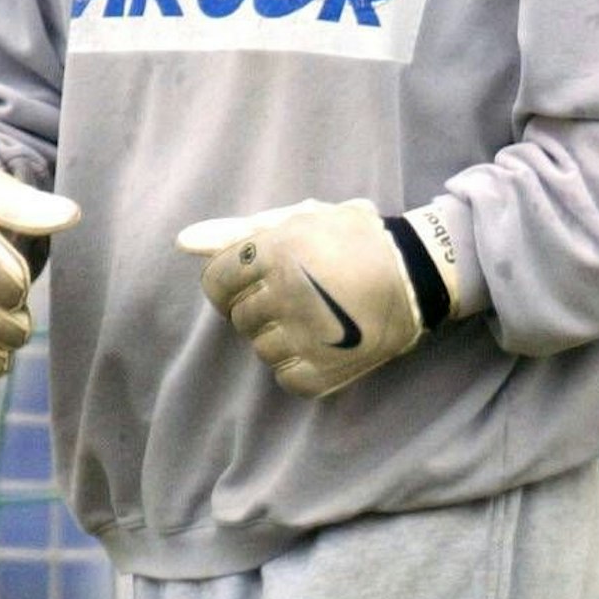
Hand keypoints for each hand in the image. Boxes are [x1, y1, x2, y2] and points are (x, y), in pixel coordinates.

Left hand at [177, 199, 455, 397]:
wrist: (416, 275)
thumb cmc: (352, 240)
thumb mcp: (297, 221)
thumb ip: (236, 232)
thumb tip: (182, 242)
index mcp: (274, 252)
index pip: (217, 282)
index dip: (232, 285)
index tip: (257, 283)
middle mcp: (285, 294)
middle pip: (239, 318)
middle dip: (261, 308)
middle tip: (299, 297)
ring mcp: (304, 335)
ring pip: (260, 349)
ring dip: (280, 337)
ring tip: (315, 319)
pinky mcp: (323, 369)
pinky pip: (286, 377)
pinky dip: (299, 366)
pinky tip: (322, 345)